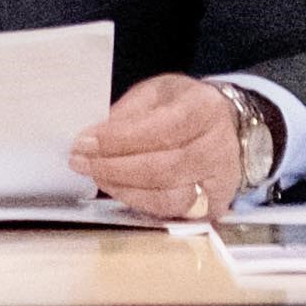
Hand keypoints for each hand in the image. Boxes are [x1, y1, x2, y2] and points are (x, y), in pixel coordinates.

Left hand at [69, 73, 252, 219]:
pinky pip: (170, 213)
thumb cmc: (185, 107)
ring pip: (167, 197)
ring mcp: (219, 183)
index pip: (162, 129)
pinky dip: (138, 202)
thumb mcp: (158, 93)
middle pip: (163, 168)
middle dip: (114, 167)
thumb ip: (129, 112)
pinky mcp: (213, 207)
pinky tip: (117, 188)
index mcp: (206, 109)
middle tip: (80, 161)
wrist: (226, 127)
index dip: (119, 139)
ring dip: (123, 188)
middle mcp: (219, 148)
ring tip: (96, 174)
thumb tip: (96, 137)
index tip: (84, 141)